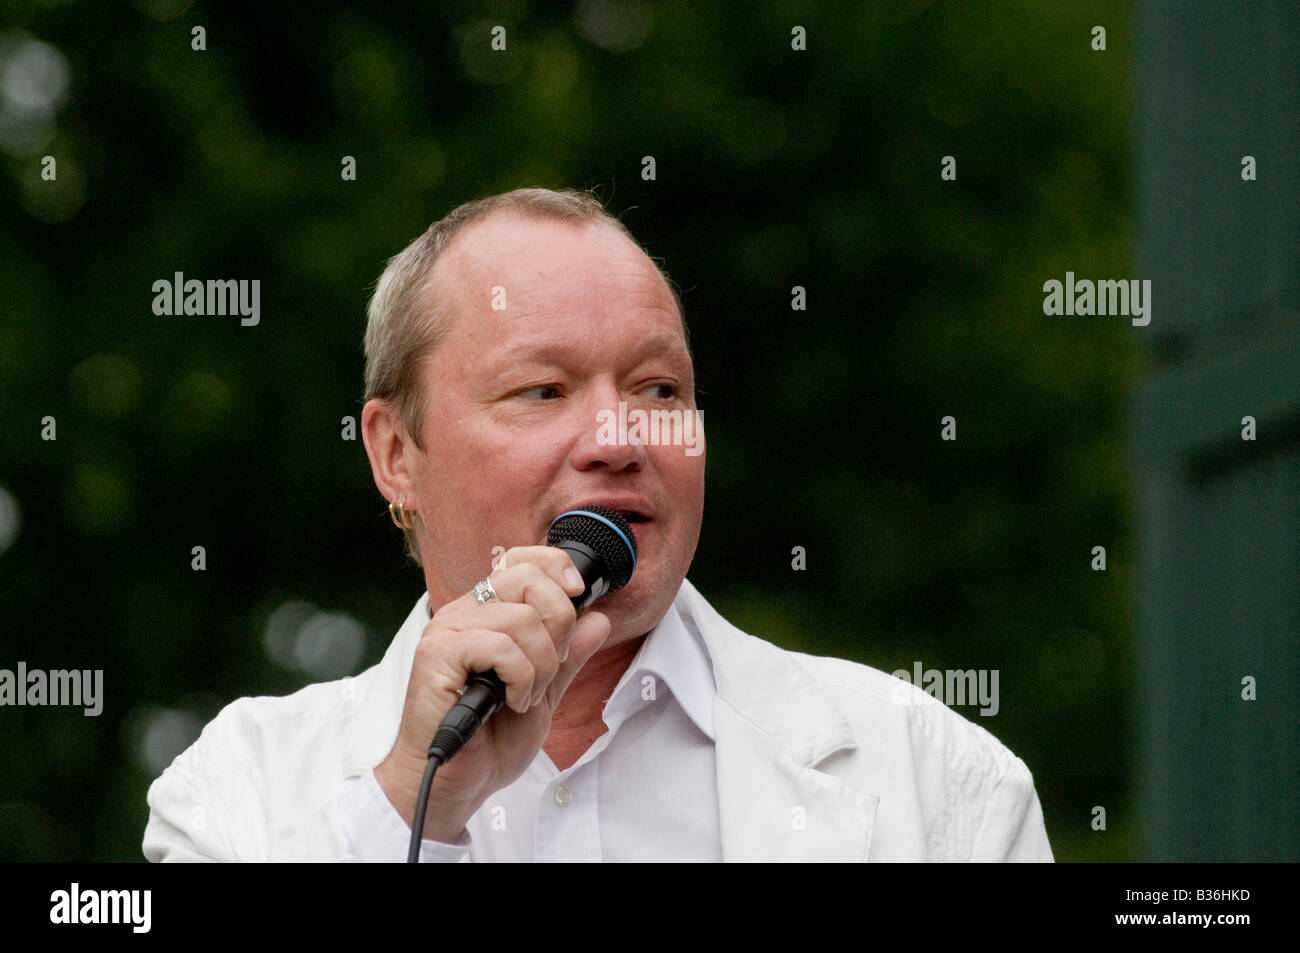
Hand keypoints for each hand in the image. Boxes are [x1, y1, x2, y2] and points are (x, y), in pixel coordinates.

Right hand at [374, 546, 611, 842]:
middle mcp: (463, 613)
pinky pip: (500, 646)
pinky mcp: (437, 654)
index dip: (555, 566)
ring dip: (540, 665)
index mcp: (485, 613)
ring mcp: (447, 631)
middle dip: (558, 622)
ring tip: (527, 695)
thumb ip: (569, 655)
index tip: (579, 594)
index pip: (520, 560)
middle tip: (554, 664)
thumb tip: (599, 618)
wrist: (456, 782)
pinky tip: (512, 701)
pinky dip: (520, 677)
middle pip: (526, 578)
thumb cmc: (489, 739)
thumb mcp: (544, 690)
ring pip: (520, 619)